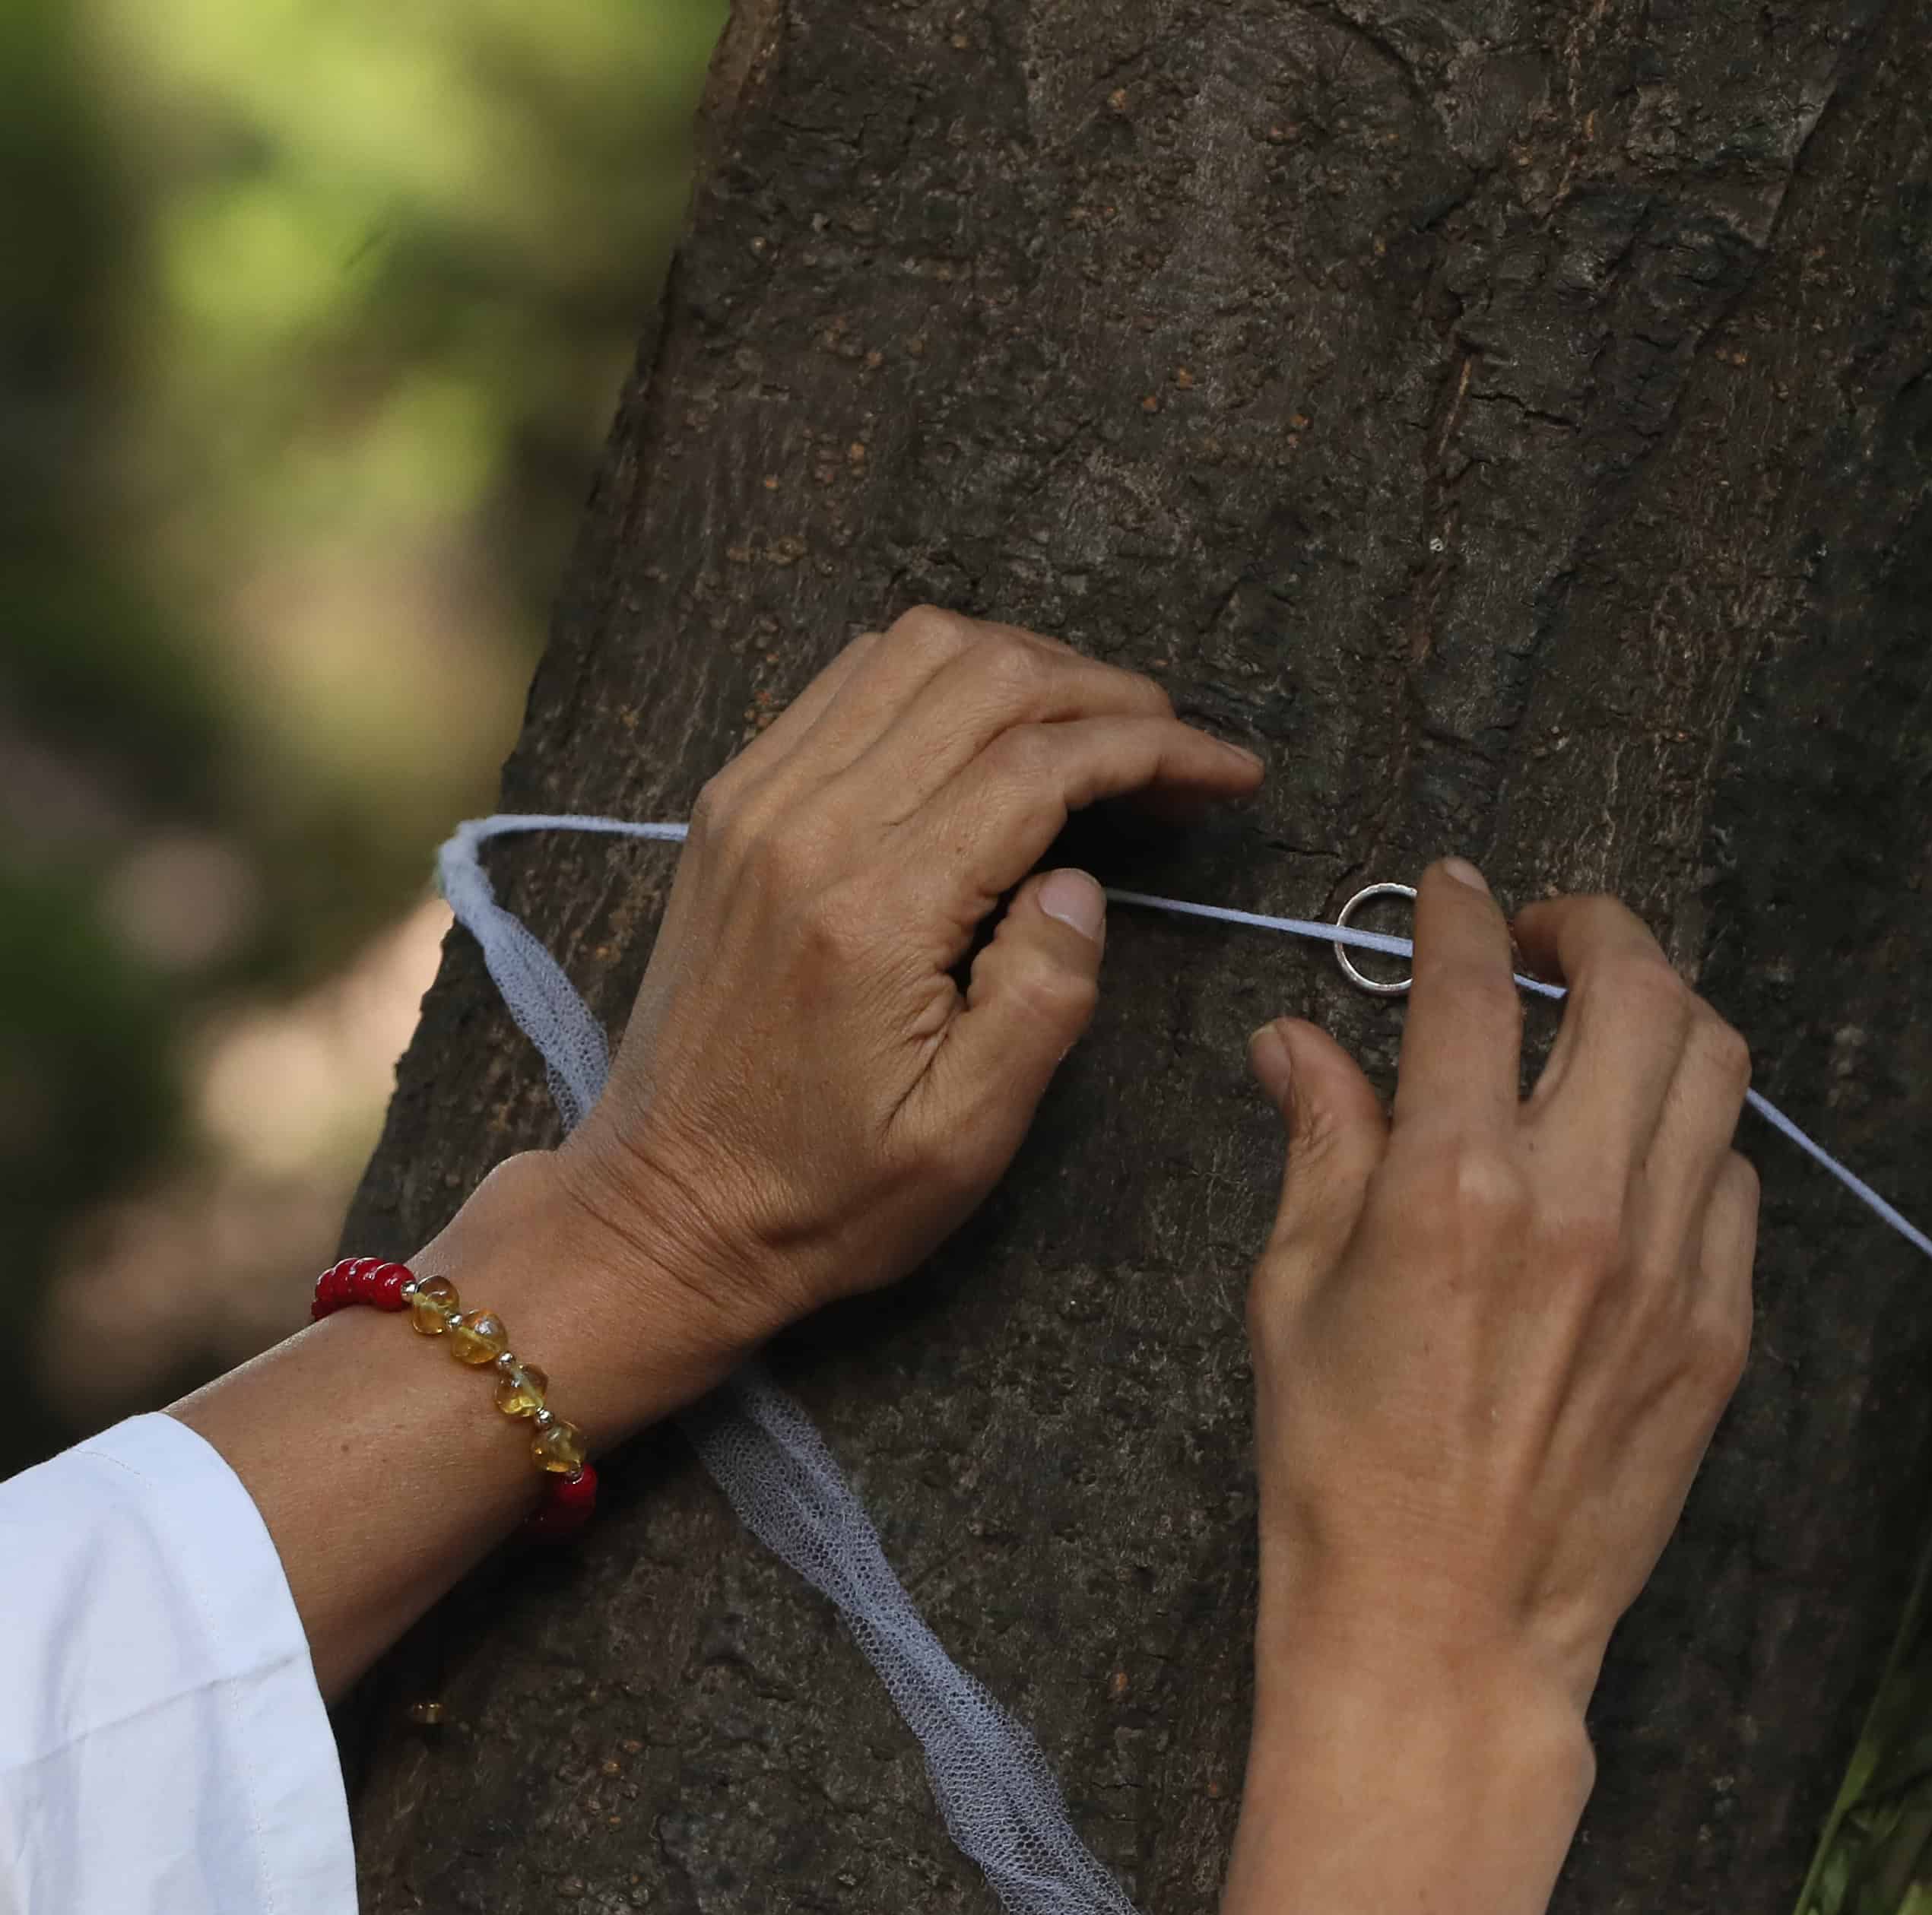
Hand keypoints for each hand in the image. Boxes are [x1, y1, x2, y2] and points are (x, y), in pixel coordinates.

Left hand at [555, 606, 1264, 1363]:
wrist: (665, 1211)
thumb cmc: (827, 1193)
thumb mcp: (967, 1136)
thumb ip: (1042, 999)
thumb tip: (1083, 881)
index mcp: (875, 909)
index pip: (1040, 764)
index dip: (1156, 748)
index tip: (1231, 771)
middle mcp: (807, 825)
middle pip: (984, 676)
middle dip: (1107, 693)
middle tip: (1180, 748)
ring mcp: (757, 800)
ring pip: (914, 651)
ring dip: (1028, 667)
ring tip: (1101, 727)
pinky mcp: (733, 803)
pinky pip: (850, 682)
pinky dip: (942, 678)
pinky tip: (995, 729)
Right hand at [1216, 859, 1758, 1914]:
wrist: (1444, 1632)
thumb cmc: (1340, 1471)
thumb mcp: (1293, 1294)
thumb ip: (1321, 1145)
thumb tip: (1297, 1040)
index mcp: (1453, 1185)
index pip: (1472, 988)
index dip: (1461, 914)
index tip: (1453, 891)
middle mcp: (1579, 1204)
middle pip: (1636, 990)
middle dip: (1593, 930)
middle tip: (1549, 939)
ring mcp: (1669, 1266)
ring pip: (1713, 1069)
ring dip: (1663, 1014)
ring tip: (1610, 1026)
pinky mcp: (1718, 1330)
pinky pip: (1733, 1181)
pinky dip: (1690, 1134)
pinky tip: (1639, 1152)